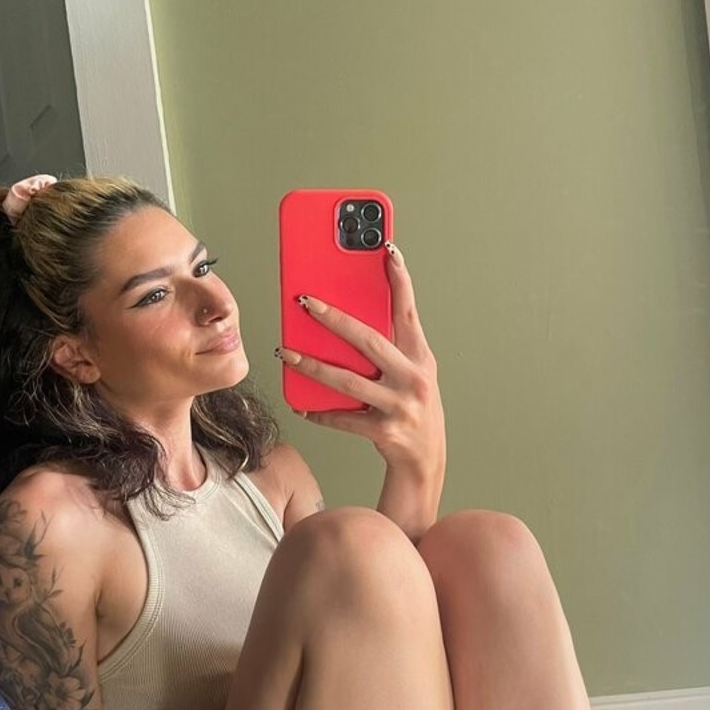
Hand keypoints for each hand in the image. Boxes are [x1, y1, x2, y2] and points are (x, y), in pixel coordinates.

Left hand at [278, 241, 444, 474]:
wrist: (425, 460)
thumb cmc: (413, 406)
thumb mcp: (412, 372)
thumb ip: (390, 346)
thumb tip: (346, 318)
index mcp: (421, 357)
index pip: (408, 311)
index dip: (400, 280)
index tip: (387, 250)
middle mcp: (414, 378)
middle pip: (368, 340)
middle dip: (334, 319)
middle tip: (306, 301)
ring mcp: (400, 405)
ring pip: (347, 380)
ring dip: (312, 365)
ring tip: (285, 352)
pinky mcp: (383, 431)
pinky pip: (343, 417)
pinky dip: (319, 410)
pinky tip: (299, 402)